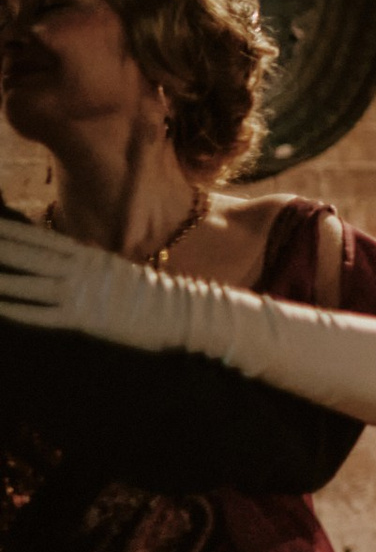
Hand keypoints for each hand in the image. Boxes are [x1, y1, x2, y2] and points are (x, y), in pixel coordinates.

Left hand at [0, 219, 192, 352]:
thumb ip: (94, 256)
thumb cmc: (152, 293)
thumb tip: (80, 243)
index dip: (11, 231)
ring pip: (28, 283)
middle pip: (28, 255)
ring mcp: (80, 294)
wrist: (182, 312)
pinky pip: (40, 315)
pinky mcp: (82, 320)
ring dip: (0, 278)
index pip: (40, 239)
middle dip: (1, 246)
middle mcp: (80, 270)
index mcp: (89, 255)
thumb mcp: (119, 267)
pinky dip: (16, 309)